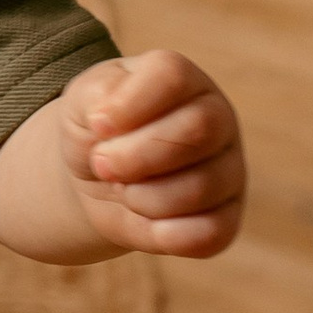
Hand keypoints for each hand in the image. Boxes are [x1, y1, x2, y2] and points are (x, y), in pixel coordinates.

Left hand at [57, 48, 245, 257]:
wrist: (97, 177)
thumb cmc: (97, 129)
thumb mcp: (82, 100)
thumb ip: (95, 97)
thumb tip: (107, 122)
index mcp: (183, 79)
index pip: (172, 77)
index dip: (127, 106)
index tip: (97, 125)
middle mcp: (217, 118)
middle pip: (196, 131)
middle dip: (133, 157)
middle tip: (102, 164)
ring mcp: (229, 169)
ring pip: (199, 188)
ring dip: (141, 197)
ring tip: (123, 189)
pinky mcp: (228, 218)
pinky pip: (209, 234)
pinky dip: (164, 235)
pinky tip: (144, 221)